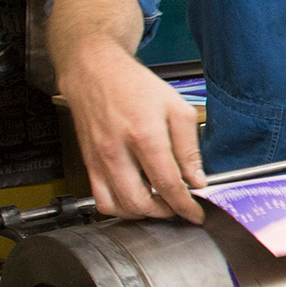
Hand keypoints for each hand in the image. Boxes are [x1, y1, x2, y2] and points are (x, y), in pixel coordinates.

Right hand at [60, 55, 204, 222]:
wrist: (94, 72)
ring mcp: (98, 160)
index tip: (196, 214)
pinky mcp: (88, 164)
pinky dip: (119, 207)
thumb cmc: (135, 86)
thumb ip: (189, 147)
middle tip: (178, 208)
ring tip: (159, 204)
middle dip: (164, 213)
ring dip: (141, 214)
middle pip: (140, 202)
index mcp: (144, 135)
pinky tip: (135, 198)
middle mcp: (117, 151)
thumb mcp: (176, 107)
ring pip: (117, 207)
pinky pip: (100, 199)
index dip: (185, 205)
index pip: (167, 184)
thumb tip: (197, 180)